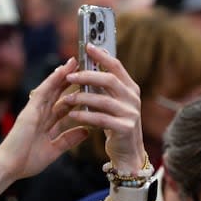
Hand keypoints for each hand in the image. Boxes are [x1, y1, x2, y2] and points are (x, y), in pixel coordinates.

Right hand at [0, 57, 88, 180]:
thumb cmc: (25, 162)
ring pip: (50, 89)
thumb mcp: (54, 150)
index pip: (62, 106)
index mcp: (44, 124)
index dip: (74, 96)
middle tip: (83, 67)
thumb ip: (68, 140)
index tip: (87, 86)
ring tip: (74, 61)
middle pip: (57, 94)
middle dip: (70, 81)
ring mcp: (33, 111)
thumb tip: (86, 131)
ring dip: (62, 75)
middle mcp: (39, 115)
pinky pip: (42, 93)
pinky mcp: (29, 112)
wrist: (7, 168)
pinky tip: (61, 71)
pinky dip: (51, 81)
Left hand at [62, 44, 145, 172]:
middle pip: (110, 80)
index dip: (101, 55)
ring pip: (104, 100)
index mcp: (130, 88)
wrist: (128, 154)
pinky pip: (101, 119)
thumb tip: (87, 66)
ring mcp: (131, 114)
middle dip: (88, 76)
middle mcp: (133, 99)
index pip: (116, 66)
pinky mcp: (125, 129)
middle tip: (70, 76)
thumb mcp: (113, 103)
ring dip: (82, 98)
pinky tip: (72, 115)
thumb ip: (104, 88)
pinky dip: (85, 116)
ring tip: (66, 99)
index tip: (87, 46)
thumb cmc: (115, 125)